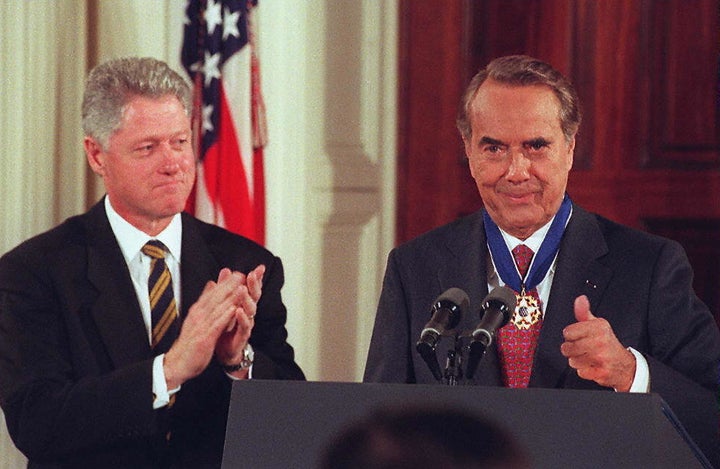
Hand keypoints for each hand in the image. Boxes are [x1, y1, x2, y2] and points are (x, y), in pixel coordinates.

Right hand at [163, 268, 245, 388]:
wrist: (177, 363)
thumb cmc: (189, 343)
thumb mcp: (195, 319)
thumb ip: (204, 302)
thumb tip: (210, 285)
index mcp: (197, 312)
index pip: (211, 294)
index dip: (224, 283)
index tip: (235, 274)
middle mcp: (198, 316)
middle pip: (215, 298)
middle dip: (228, 286)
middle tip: (241, 275)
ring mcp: (201, 326)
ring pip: (217, 309)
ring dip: (229, 297)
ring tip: (241, 287)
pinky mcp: (204, 338)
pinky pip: (217, 325)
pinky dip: (225, 315)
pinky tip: (234, 308)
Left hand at [215, 264, 264, 373]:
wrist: (224, 351)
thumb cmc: (227, 326)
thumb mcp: (225, 304)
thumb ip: (226, 287)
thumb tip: (226, 270)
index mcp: (244, 304)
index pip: (252, 288)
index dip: (256, 278)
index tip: (259, 268)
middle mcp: (248, 312)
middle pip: (254, 296)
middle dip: (254, 285)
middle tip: (252, 275)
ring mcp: (247, 323)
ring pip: (251, 310)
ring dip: (247, 299)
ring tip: (242, 290)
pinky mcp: (243, 335)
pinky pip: (245, 326)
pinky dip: (242, 318)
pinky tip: (238, 311)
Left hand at [560, 295, 635, 391]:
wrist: (625, 366)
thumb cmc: (607, 344)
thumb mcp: (597, 325)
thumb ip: (584, 312)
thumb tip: (580, 299)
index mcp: (599, 327)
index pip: (568, 332)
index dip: (570, 336)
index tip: (578, 337)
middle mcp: (601, 341)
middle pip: (567, 348)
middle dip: (571, 350)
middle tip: (582, 349)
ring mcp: (602, 357)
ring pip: (572, 360)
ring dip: (577, 361)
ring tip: (587, 358)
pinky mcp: (602, 372)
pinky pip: (580, 372)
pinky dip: (584, 371)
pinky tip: (592, 366)